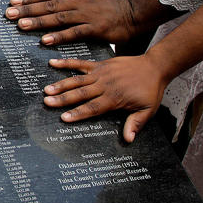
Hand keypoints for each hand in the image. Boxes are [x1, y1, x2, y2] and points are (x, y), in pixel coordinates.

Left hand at [5, 0, 139, 45]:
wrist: (132, 12)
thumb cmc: (107, 0)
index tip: (12, 1)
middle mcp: (78, 2)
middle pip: (49, 5)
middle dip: (28, 9)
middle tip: (9, 14)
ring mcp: (86, 15)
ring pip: (58, 18)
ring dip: (39, 22)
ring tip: (21, 25)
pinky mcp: (94, 29)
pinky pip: (74, 33)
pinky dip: (59, 36)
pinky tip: (45, 40)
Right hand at [43, 56, 168, 141]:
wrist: (155, 67)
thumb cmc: (150, 90)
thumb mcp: (147, 110)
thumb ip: (136, 123)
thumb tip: (128, 139)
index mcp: (114, 98)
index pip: (93, 108)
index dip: (78, 113)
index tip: (64, 118)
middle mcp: (104, 86)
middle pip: (81, 94)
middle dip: (63, 99)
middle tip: (48, 102)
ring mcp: (101, 74)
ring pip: (77, 80)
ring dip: (61, 84)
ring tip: (47, 90)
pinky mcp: (99, 64)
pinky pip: (80, 63)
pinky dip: (66, 63)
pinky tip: (52, 63)